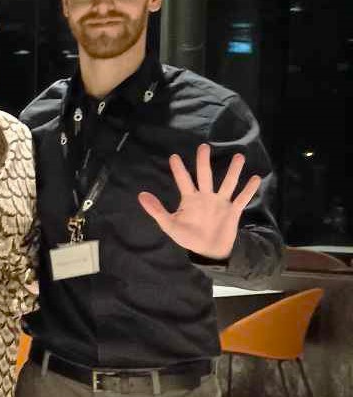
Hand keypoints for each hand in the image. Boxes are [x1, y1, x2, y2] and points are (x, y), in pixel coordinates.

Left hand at [139, 144, 260, 260]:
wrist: (208, 250)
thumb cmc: (188, 236)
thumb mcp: (169, 224)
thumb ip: (156, 210)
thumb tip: (141, 195)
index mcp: (189, 199)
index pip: (183, 180)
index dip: (178, 169)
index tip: (173, 156)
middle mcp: (205, 196)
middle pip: (205, 175)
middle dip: (203, 162)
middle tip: (203, 146)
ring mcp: (220, 202)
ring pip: (227, 183)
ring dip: (233, 171)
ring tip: (238, 156)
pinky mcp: (233, 211)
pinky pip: (242, 198)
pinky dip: (249, 190)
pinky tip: (256, 178)